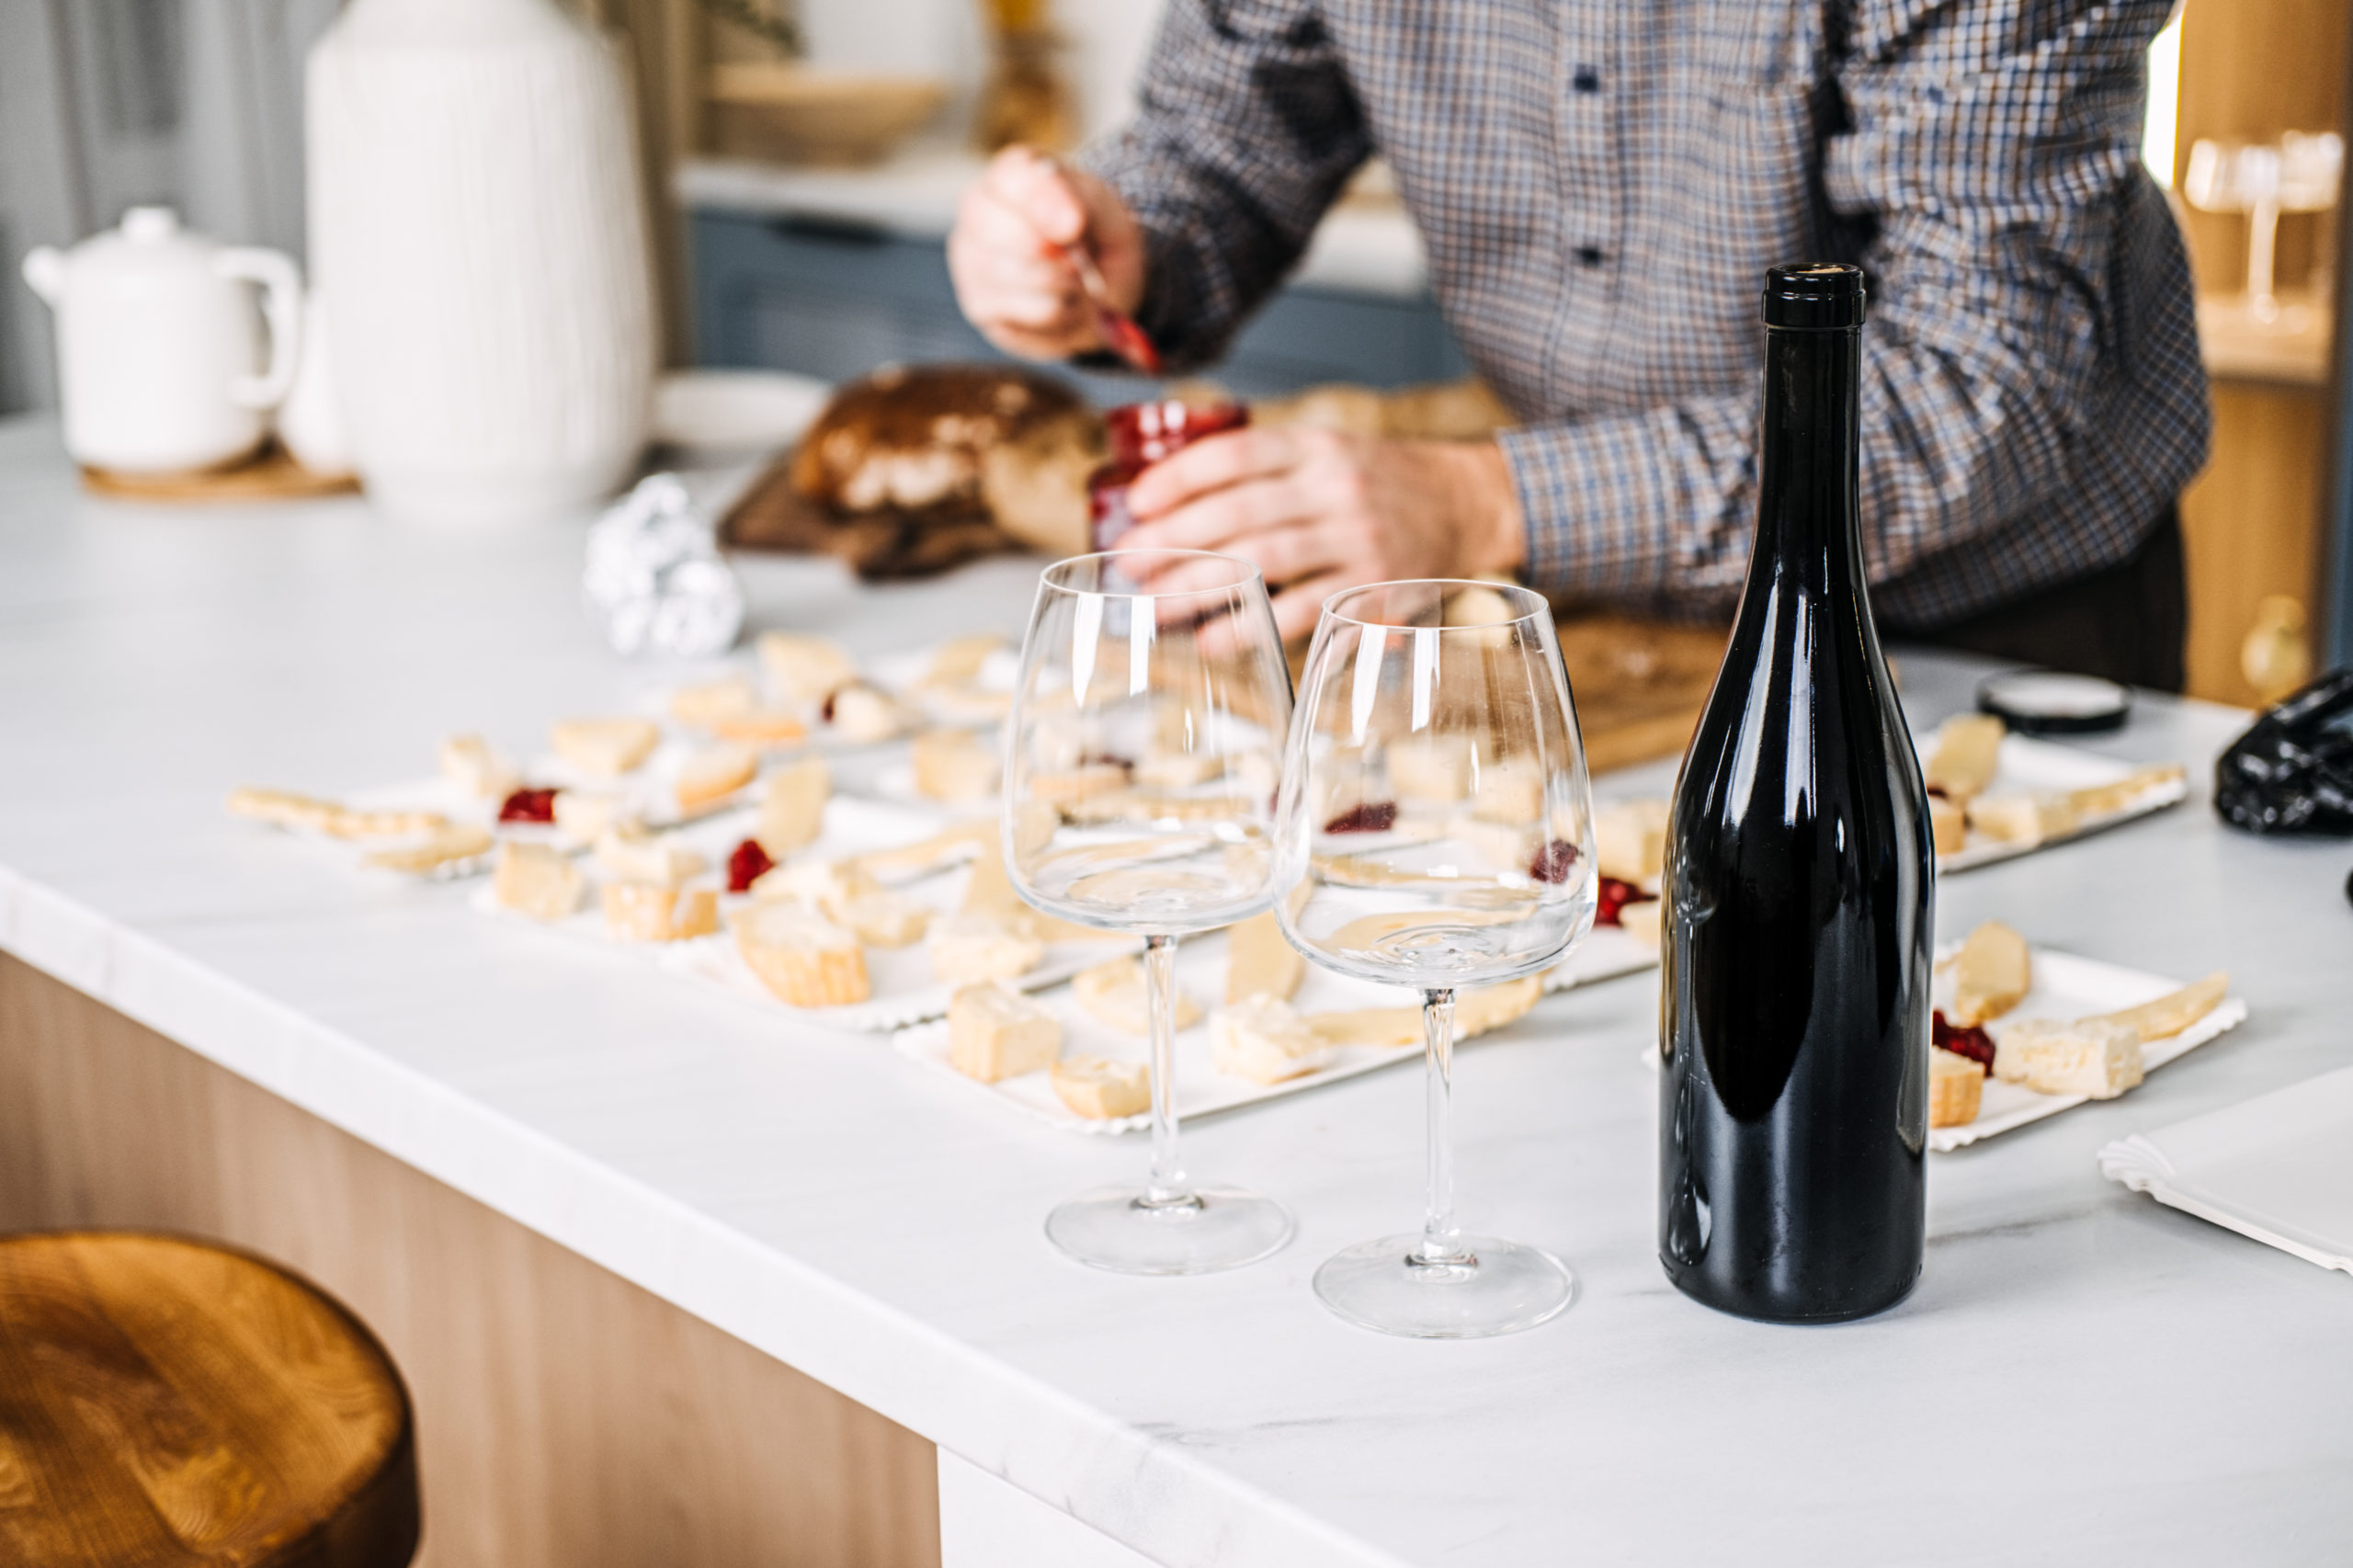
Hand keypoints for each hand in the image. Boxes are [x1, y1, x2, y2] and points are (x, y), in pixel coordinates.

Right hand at [948, 146, 1147, 361]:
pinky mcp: (979, 305)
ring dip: (1061, 287)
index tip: (1074, 228)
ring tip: (1075, 282)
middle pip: (996, 228)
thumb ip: (1087, 207)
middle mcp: (978, 209)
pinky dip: (1058, 313)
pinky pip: (1023, 314)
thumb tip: (1067, 226)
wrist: (1098, 286)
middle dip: (1051, 255)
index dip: (1042, 204)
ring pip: (1011, 276)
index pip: (1011, 178)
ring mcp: (970, 258)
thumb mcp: (1108, 212)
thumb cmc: (1096, 238)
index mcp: (1012, 172)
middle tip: (1080, 263)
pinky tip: (1062, 302)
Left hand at [1118, 427, 1527, 641]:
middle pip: (1239, 511)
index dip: (1179, 478)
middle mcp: (1335, 487)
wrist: (1465, 503)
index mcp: (1314, 447)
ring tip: (1155, 606)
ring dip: (1200, 587)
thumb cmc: (1376, 482)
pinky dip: (1252, 629)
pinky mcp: (1375, 588)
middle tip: (1130, 563)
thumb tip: (1167, 498)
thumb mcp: (1325, 451)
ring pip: (1263, 562)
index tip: (1137, 502)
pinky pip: (1302, 612)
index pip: (1235, 455)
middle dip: (1174, 540)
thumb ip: (1261, 468)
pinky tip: (1212, 640)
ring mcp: (1356, 538)